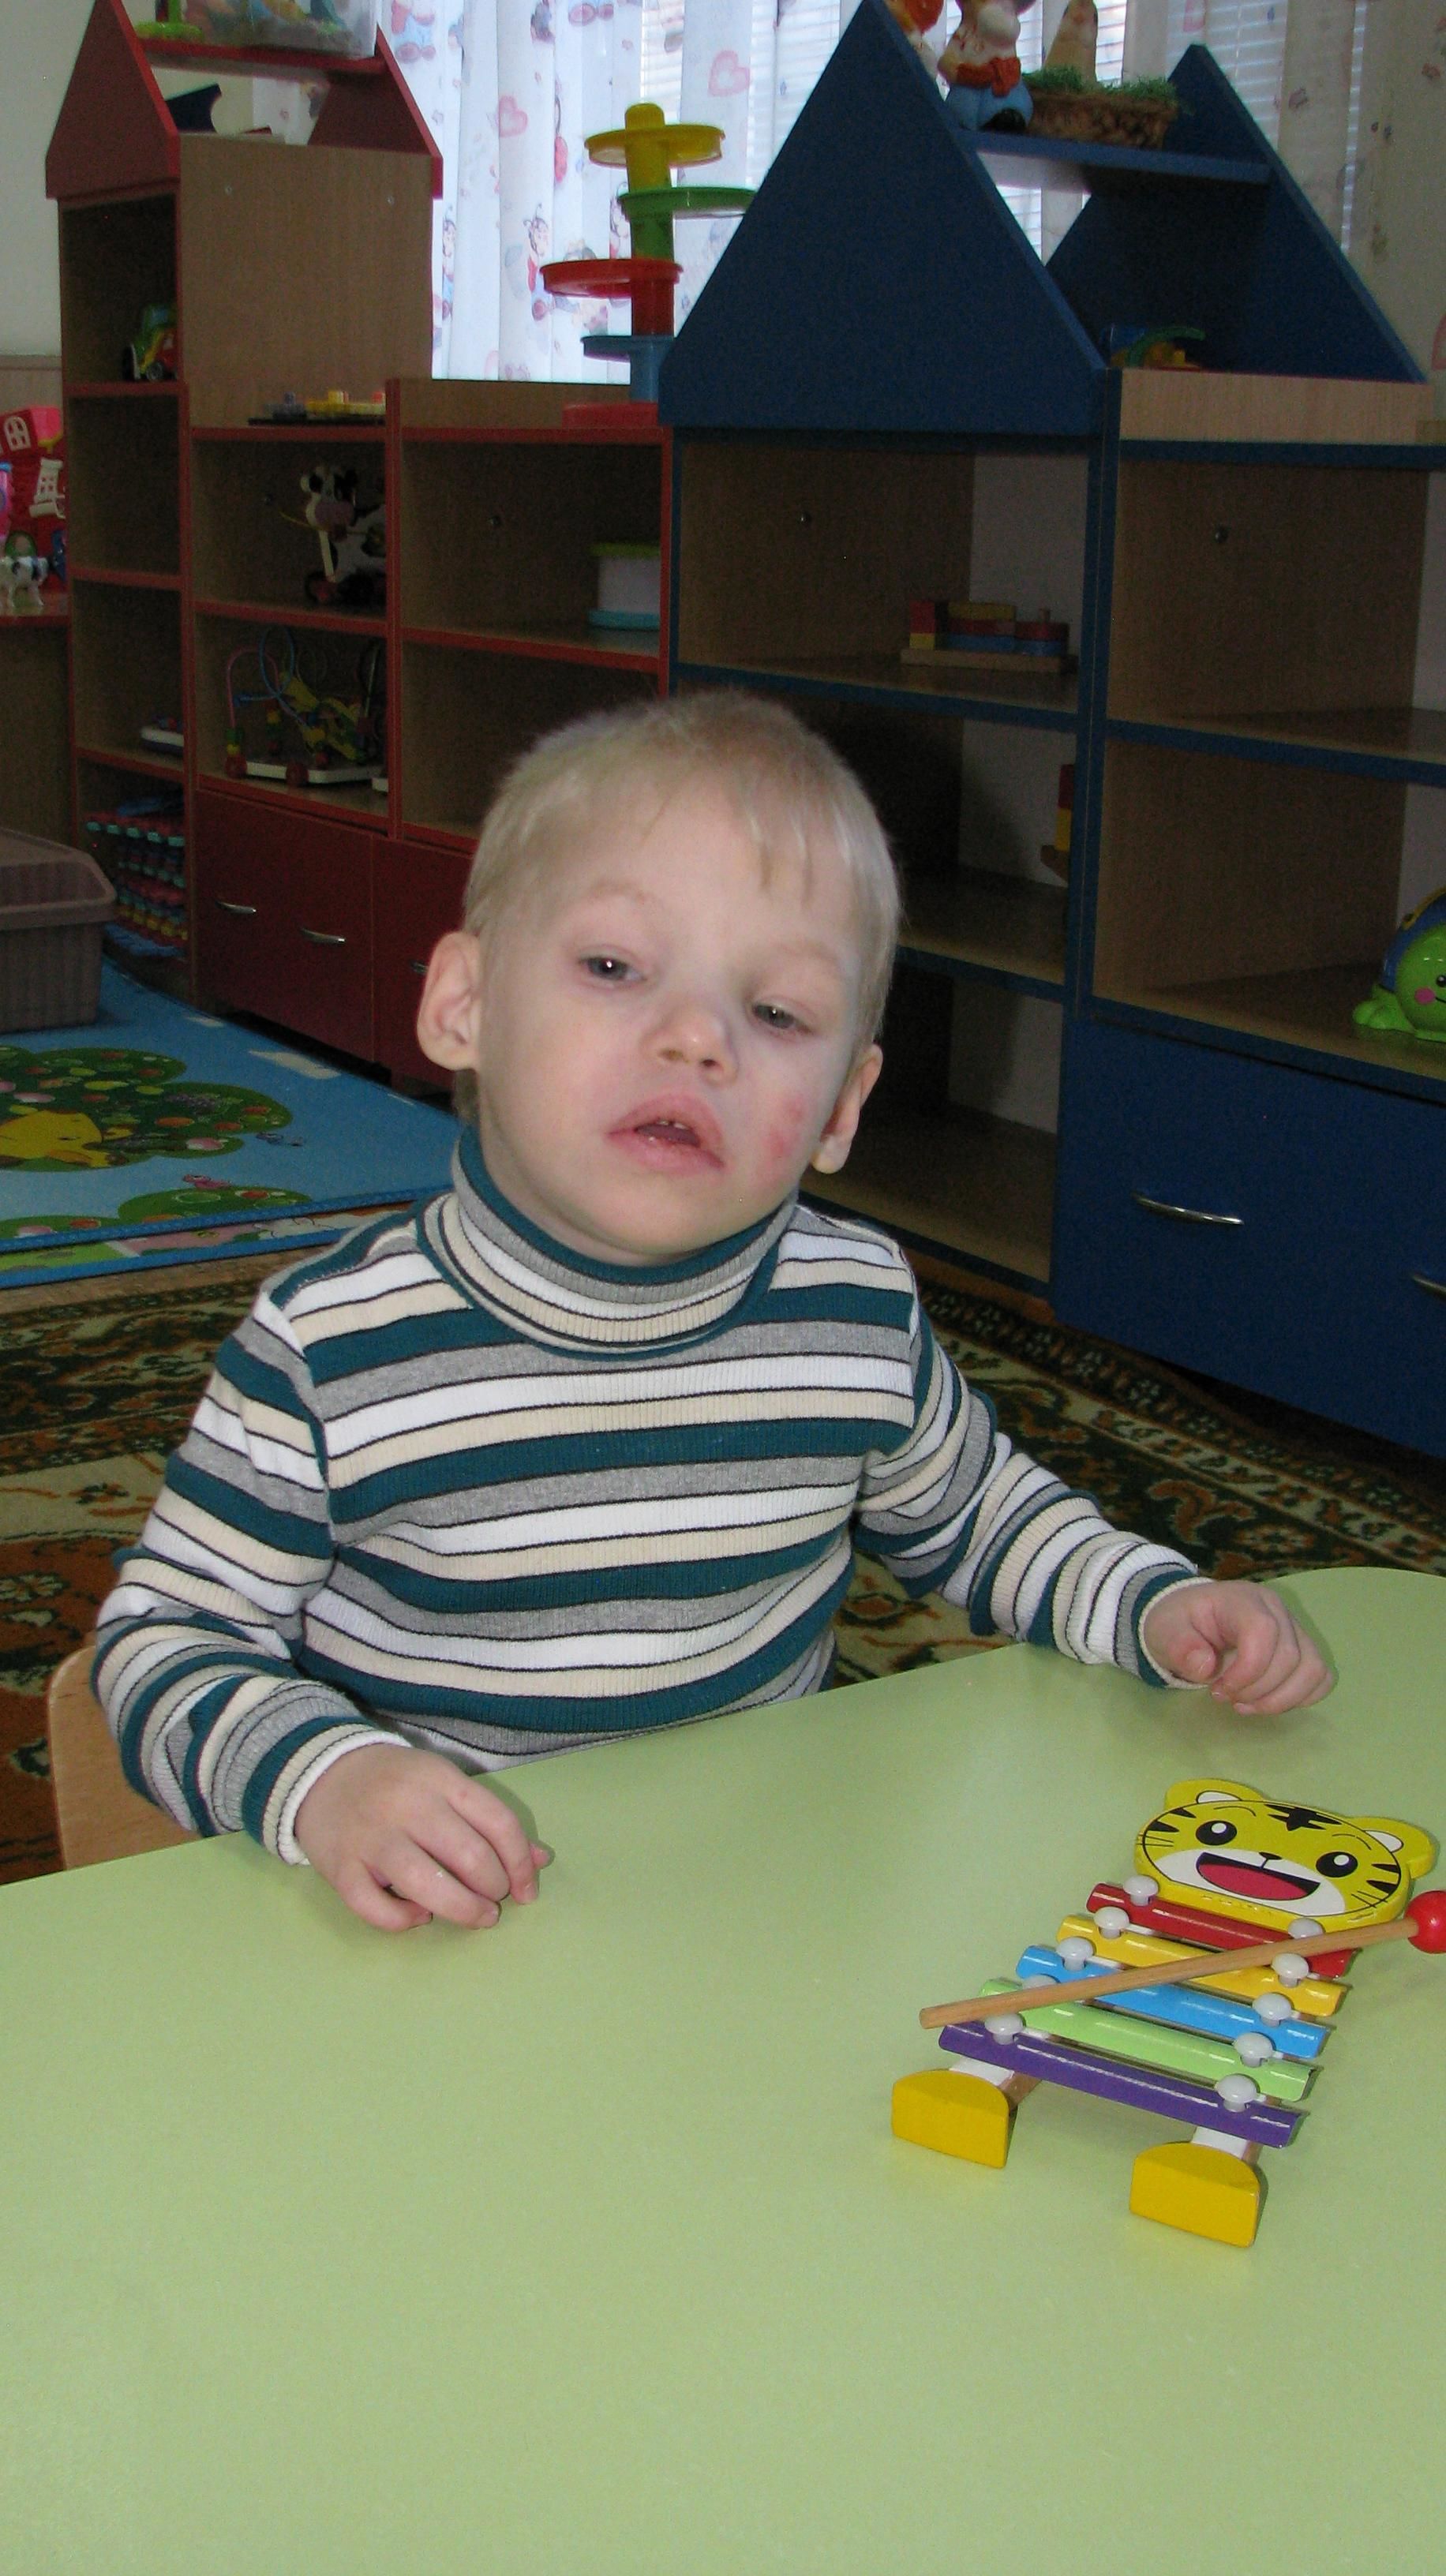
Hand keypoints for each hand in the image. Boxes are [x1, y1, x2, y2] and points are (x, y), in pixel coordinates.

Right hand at [294, 1742, 550, 1931]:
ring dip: (462, 1909)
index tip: (526, 1890)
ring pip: (426, 1884)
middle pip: (469, 1856)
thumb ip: (490, 1821)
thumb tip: (541, 1860)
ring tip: (476, 1916)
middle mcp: (408, 1806)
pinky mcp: (340, 1867)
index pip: (498, 1823)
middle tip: (495, 1900)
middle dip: (495, 1888)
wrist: (319, 1773)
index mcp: (440, 1780)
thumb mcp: (444, 1786)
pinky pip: (374, 1907)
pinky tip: (419, 1916)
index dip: (521, 1864)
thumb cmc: (395, 1785)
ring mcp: (371, 1837)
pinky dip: (403, 1921)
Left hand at [1140, 1581, 1333, 1714]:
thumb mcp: (1164, 1631)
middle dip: (1258, 1690)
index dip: (1248, 1670)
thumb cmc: (1179, 1624)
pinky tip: (1268, 1701)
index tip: (1219, 1690)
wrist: (1188, 1619)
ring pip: (1313, 1669)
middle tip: (1225, 1698)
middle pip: (1290, 1657)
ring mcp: (1294, 1628)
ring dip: (1282, 1699)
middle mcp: (1277, 1610)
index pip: (1264, 1632)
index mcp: (1243, 1599)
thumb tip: (1205, 1668)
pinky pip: (1320, 1677)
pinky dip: (1299, 1697)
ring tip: (1246, 1705)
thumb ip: (1178, 1646)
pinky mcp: (1303, 1649)